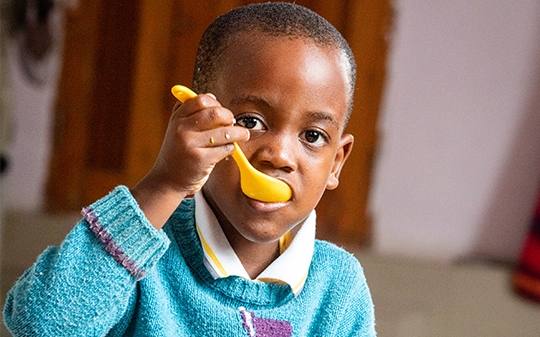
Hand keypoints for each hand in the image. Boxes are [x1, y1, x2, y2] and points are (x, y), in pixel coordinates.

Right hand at [131, 93, 248, 228]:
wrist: (167, 180)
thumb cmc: (177, 153)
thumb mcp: (176, 129)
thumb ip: (190, 112)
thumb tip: (213, 98)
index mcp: (177, 119)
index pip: (200, 100)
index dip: (215, 103)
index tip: (220, 110)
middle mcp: (182, 129)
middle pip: (215, 113)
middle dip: (229, 116)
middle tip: (232, 122)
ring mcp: (191, 144)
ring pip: (225, 132)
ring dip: (239, 133)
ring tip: (242, 135)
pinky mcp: (201, 160)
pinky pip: (226, 148)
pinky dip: (231, 148)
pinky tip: (228, 150)